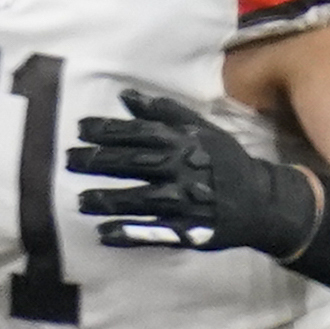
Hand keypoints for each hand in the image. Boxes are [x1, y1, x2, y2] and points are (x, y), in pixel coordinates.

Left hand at [69, 90, 320, 256]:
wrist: (261, 200)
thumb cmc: (224, 162)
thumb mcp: (202, 131)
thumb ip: (164, 114)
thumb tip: (125, 95)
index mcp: (186, 143)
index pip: (142, 133)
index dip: (110, 130)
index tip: (80, 128)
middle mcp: (183, 170)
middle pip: (135, 163)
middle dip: (99, 161)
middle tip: (68, 160)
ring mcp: (185, 202)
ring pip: (140, 198)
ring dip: (108, 199)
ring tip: (81, 199)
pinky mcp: (186, 229)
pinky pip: (153, 232)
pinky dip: (128, 233)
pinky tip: (103, 233)